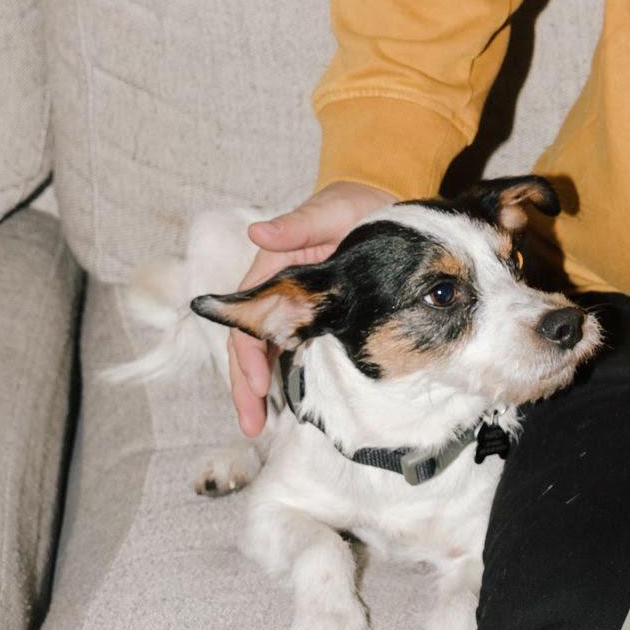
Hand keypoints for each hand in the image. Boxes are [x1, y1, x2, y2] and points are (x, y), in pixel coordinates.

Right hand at [223, 180, 394, 433]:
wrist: (382, 203)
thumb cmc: (354, 204)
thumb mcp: (329, 211)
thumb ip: (296, 225)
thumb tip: (258, 232)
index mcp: (272, 270)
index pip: (249, 321)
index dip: (249, 356)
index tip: (257, 386)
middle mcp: (279, 292)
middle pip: (251, 345)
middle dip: (246, 386)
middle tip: (251, 425)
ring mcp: (297, 306)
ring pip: (270, 352)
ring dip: (260, 388)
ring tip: (261, 425)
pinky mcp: (318, 314)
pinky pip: (295, 348)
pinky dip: (287, 375)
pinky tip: (290, 402)